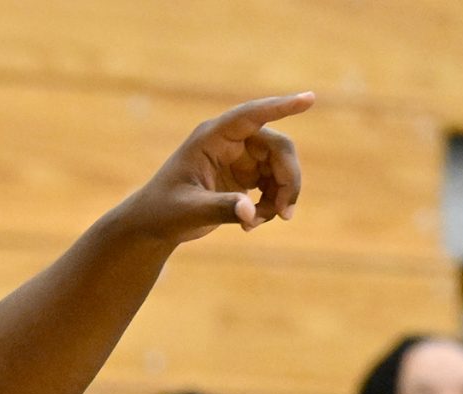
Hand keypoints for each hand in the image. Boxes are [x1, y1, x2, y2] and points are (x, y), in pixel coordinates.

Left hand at [117, 93, 311, 245]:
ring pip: (279, 167)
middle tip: (285, 213)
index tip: (309, 99)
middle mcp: (230, 142)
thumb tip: (249, 212)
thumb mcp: (189, 211)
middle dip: (287, 179)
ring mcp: (240, 158)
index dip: (281, 107)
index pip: (251, 115)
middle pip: (277, 147)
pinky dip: (271, 204)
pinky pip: (273, 183)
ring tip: (257, 223)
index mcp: (212, 138)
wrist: (153, 225)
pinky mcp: (244, 176)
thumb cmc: (163, 212)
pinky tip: (251, 224)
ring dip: (280, 195)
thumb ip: (220, 209)